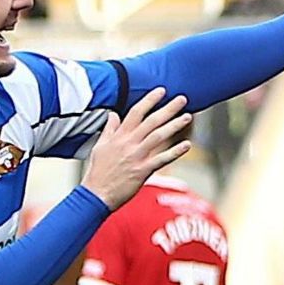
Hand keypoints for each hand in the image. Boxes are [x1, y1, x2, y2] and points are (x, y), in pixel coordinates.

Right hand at [81, 87, 192, 209]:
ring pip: (158, 136)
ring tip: (187, 117)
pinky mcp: (142, 171)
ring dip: (174, 126)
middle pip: (151, 121)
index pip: (136, 112)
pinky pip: (161, 159)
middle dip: (168, 108)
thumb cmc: (98, 171)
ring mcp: (136, 157)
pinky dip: (175, 152)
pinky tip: (187, 145)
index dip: (150, 100)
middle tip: (183, 99)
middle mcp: (129, 143)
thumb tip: (113, 114)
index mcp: (119, 136)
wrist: (96, 194)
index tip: (162, 91)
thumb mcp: (100, 146)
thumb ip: (109, 129)